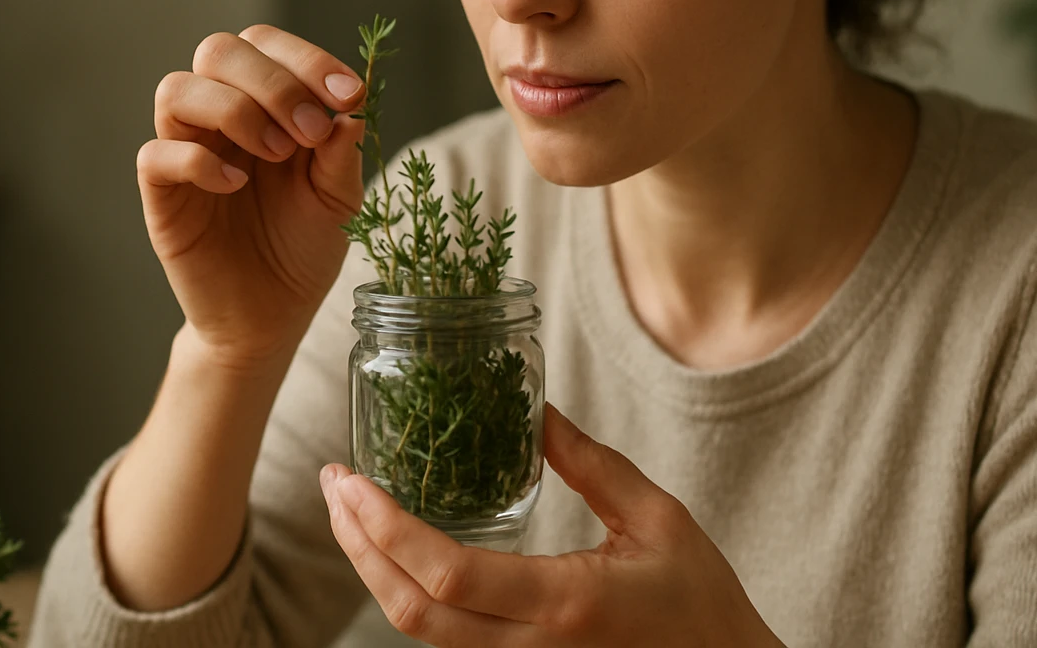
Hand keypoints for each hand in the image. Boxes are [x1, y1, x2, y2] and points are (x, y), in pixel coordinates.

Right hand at [138, 24, 366, 368]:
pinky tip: (236, 185)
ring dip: (234, 110)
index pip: (267, 45)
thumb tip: (351, 108)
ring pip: (176, 89)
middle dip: (272, 81)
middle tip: (310, 130)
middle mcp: (220, 118)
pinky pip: (155, 154)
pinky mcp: (163, 196)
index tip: (350, 95)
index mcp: (264, 105)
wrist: (271, 318)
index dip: (306, 58)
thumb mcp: (338, 199)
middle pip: (217, 51)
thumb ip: (342, 153)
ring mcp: (186, 153)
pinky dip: (198, 161)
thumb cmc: (302, 248)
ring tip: (276, 154)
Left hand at [320, 404, 783, 647]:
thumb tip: (534, 410)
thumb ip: (592, 464)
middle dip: (358, 547)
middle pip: (411, 612)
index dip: (384, 529)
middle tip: (334, 486)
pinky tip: (397, 551)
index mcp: (565, 603)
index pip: (447, 575)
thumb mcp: (657, 519)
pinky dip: (409, 595)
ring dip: (374, 570)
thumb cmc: (702, 603)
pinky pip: (447, 643)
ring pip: (418, 635)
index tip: (350, 481)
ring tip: (353, 512)